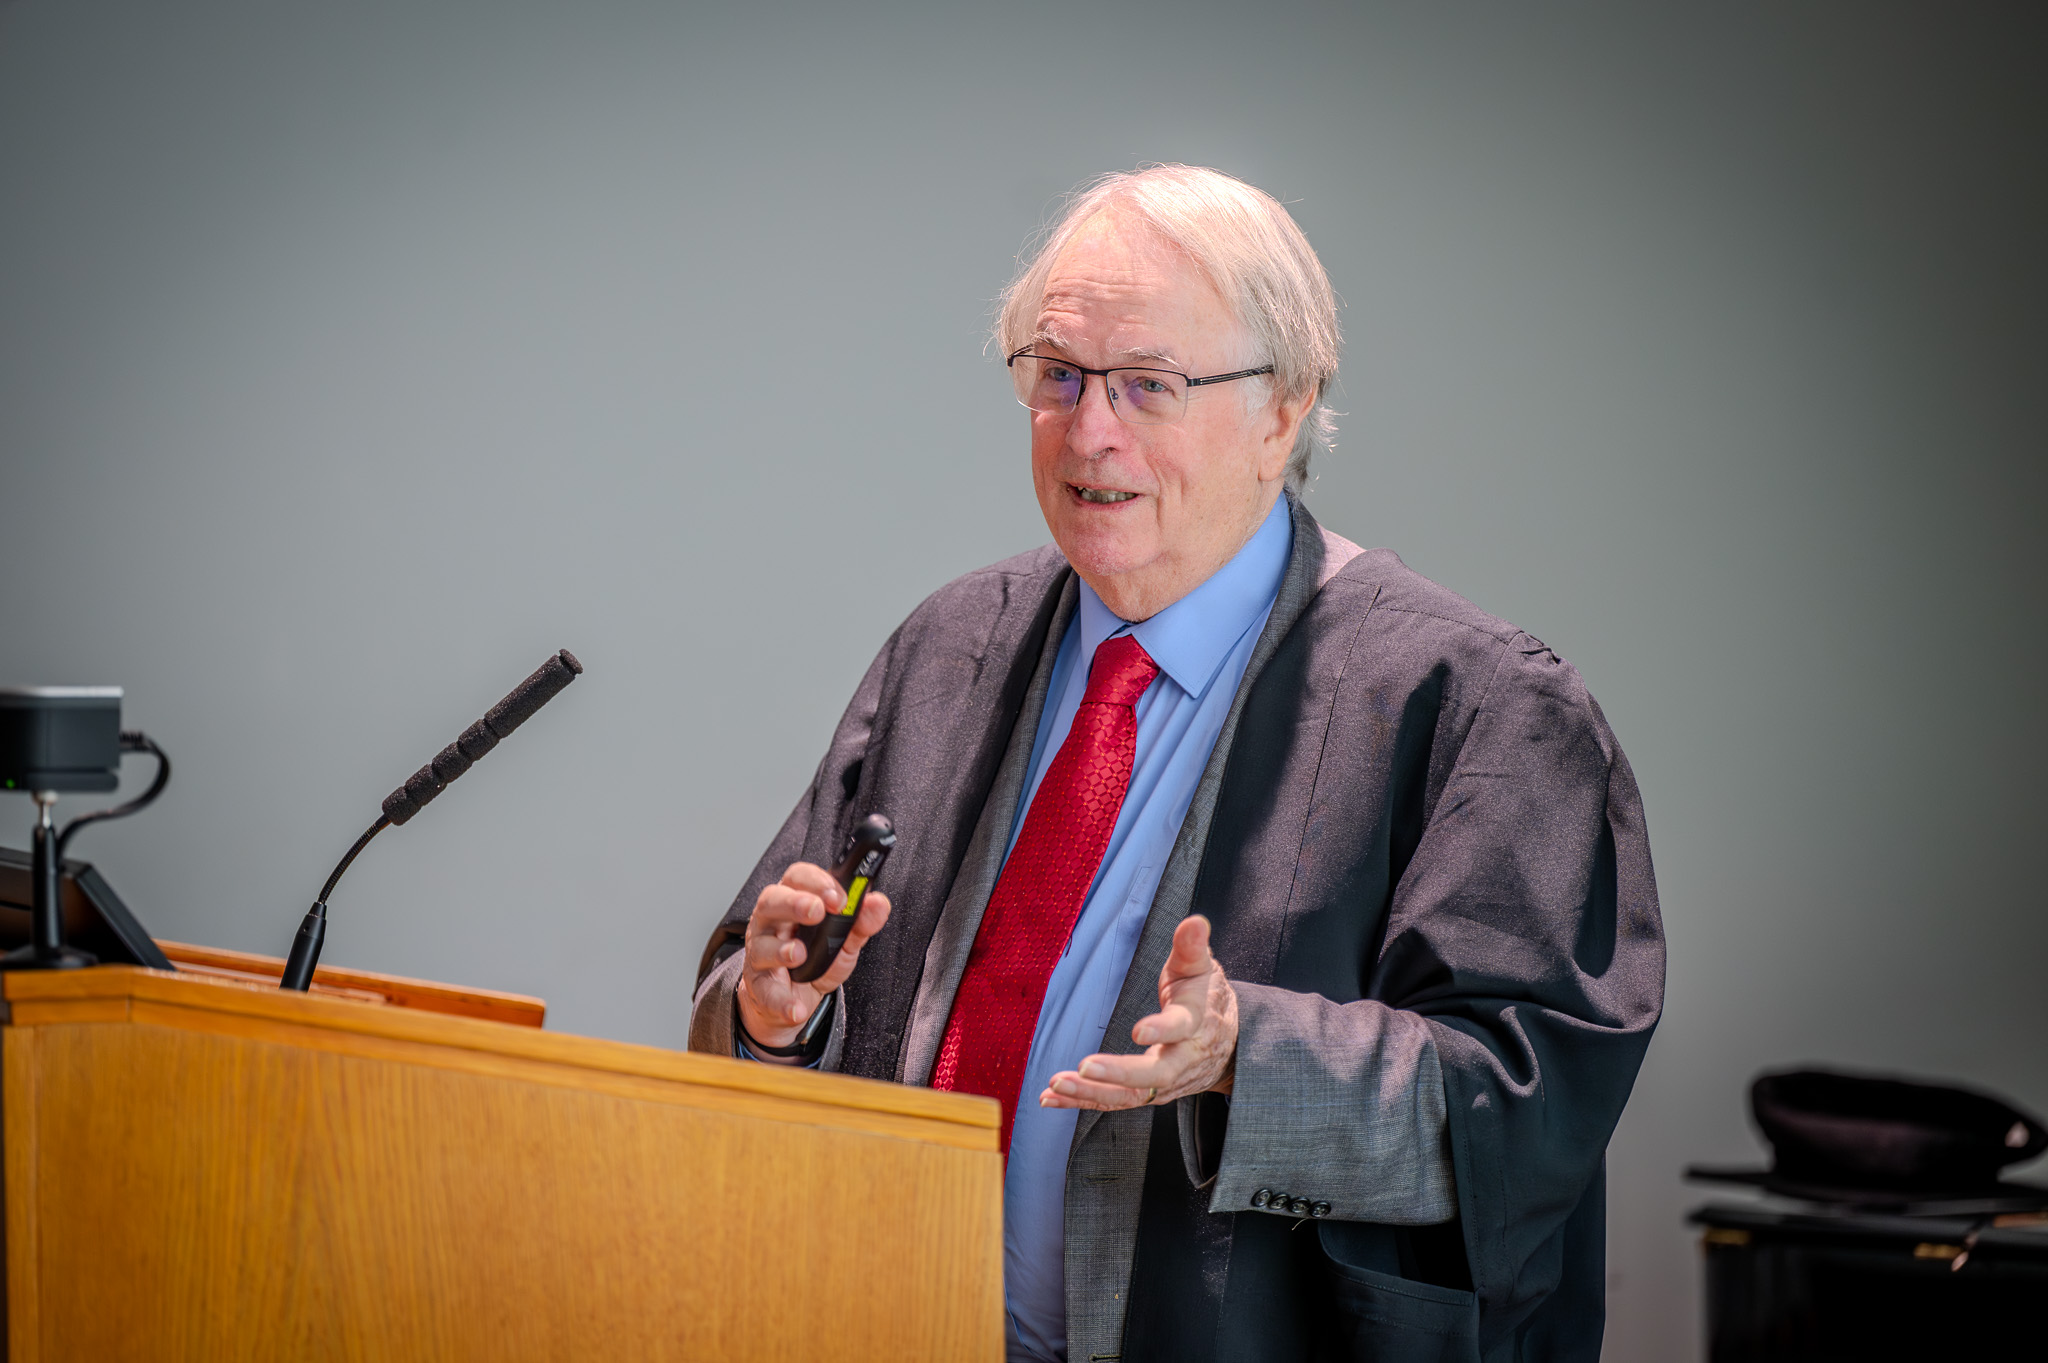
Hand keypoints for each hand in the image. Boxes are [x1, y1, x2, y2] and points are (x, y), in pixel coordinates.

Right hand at [735, 861, 891, 1060]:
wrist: (796, 998)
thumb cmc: (816, 958)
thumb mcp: (844, 939)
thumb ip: (862, 922)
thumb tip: (878, 903)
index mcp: (793, 900)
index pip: (798, 877)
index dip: (817, 882)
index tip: (840, 897)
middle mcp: (771, 921)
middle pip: (772, 900)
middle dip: (794, 903)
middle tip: (816, 911)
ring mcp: (760, 952)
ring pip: (761, 944)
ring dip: (781, 949)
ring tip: (799, 955)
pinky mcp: (758, 985)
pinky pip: (765, 991)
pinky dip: (781, 1001)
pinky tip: (796, 1008)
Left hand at [1040, 914, 1237, 1110]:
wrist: (1230, 1044)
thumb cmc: (1206, 997)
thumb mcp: (1202, 968)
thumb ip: (1192, 946)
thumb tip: (1194, 921)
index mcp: (1195, 1024)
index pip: (1180, 1029)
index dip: (1161, 1031)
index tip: (1138, 1031)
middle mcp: (1182, 1060)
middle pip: (1154, 1076)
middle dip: (1118, 1074)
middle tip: (1085, 1067)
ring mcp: (1166, 1083)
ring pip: (1130, 1096)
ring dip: (1091, 1093)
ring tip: (1056, 1085)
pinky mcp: (1149, 1093)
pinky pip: (1115, 1101)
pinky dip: (1082, 1101)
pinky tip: (1050, 1098)